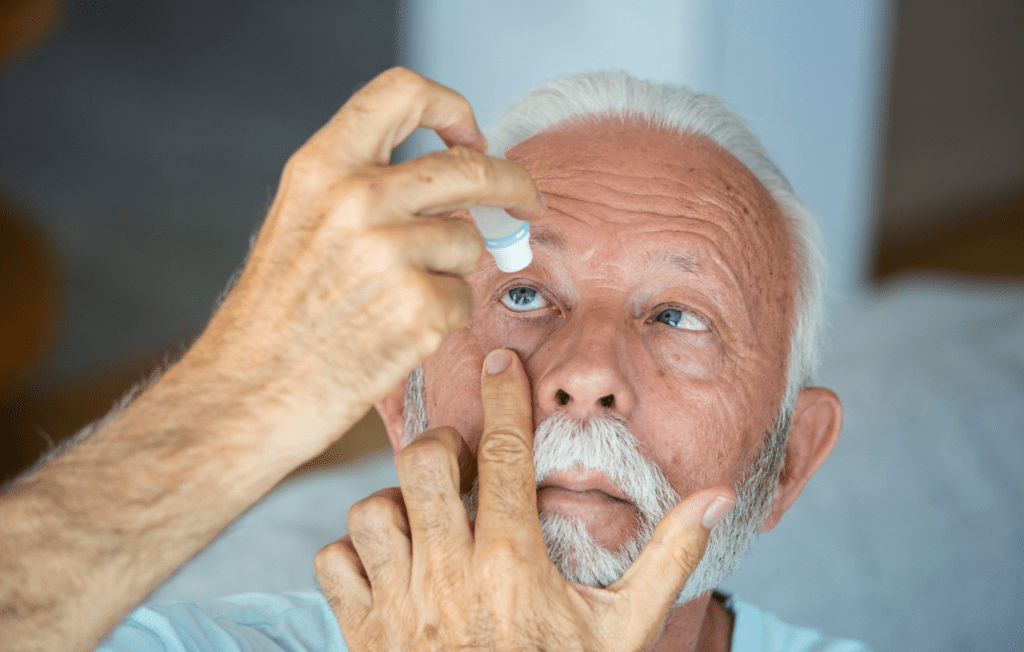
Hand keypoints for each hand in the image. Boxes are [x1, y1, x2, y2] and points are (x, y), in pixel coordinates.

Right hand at [181, 67, 544, 459]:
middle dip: (512, 183)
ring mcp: (390, 253)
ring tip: (399, 298)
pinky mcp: (417, 308)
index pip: (402, 92)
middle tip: (527, 200)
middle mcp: (357, 199)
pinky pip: (463, 298)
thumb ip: (365, 189)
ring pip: (469, 241)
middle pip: (471, 167)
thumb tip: (450, 185)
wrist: (246, 391)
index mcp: (322, 167)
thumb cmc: (276, 314)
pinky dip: (443, 316)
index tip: (471, 136)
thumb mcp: (302, 221)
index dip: (450, 107)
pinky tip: (398, 332)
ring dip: (451, 269)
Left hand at [315, 349, 736, 650]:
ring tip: (427, 524)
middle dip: (442, 448)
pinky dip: (353, 557)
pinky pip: (331, 564)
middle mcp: (447, 576)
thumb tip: (717, 498)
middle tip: (464, 465)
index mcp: (513, 564)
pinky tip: (391, 568)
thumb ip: (666, 558)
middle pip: (421, 463)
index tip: (501, 361)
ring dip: (395, 507)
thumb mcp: (623, 630)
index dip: (504, 394)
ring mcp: (397, 606)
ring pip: (369, 512)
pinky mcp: (360, 634)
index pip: (506, 453)